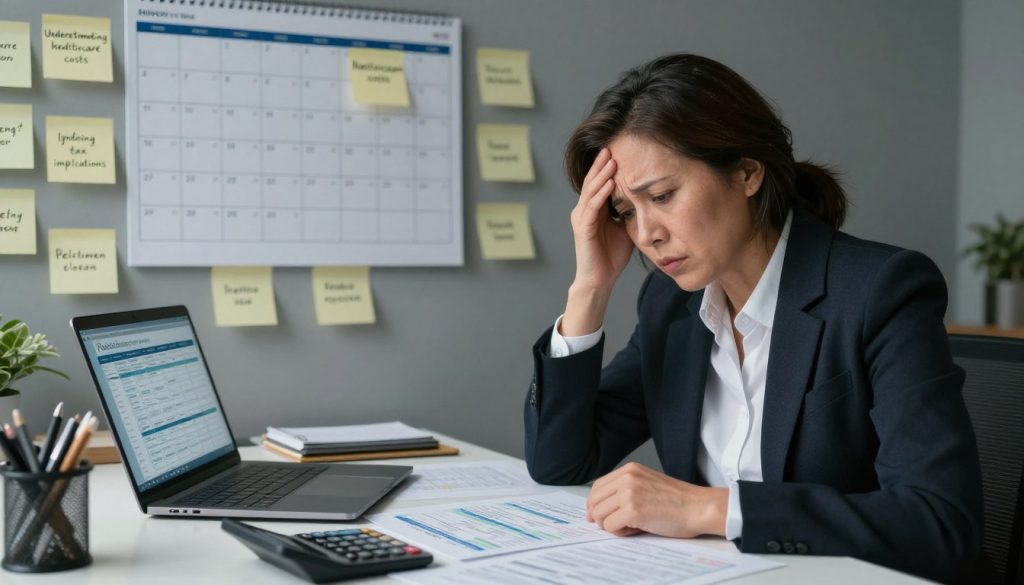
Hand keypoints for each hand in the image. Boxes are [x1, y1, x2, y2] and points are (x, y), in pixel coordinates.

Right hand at [569, 148, 633, 292]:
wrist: (600, 280)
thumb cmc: (612, 256)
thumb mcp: (624, 228)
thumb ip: (629, 212)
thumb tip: (645, 197)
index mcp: (594, 210)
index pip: (598, 183)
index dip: (606, 167)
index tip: (618, 151)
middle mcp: (584, 211)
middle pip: (592, 182)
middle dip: (601, 164)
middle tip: (610, 147)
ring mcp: (582, 219)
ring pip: (591, 191)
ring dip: (601, 175)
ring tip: (612, 161)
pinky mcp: (583, 229)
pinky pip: (592, 208)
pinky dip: (601, 194)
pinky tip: (609, 183)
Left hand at [585, 462, 728, 537]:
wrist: (699, 507)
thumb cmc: (677, 501)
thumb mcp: (647, 484)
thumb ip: (624, 491)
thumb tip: (595, 510)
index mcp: (629, 469)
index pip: (597, 486)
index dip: (595, 504)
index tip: (598, 516)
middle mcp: (627, 477)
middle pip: (594, 501)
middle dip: (601, 516)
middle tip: (617, 524)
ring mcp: (629, 493)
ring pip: (599, 514)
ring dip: (611, 525)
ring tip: (631, 526)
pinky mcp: (632, 510)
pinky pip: (609, 526)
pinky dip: (619, 532)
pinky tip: (635, 529)